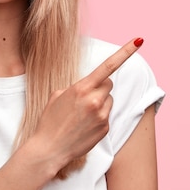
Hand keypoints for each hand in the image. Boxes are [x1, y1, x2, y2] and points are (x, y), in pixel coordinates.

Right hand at [32, 38, 143, 173]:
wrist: (49, 149)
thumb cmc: (51, 120)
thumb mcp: (58, 95)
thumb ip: (78, 86)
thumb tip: (91, 85)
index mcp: (82, 88)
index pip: (108, 65)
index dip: (126, 52)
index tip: (139, 40)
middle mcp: (95, 100)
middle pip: (108, 84)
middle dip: (100, 87)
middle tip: (85, 97)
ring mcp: (102, 115)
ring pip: (109, 99)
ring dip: (100, 102)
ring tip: (83, 114)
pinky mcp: (106, 128)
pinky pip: (107, 114)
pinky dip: (99, 117)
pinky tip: (85, 125)